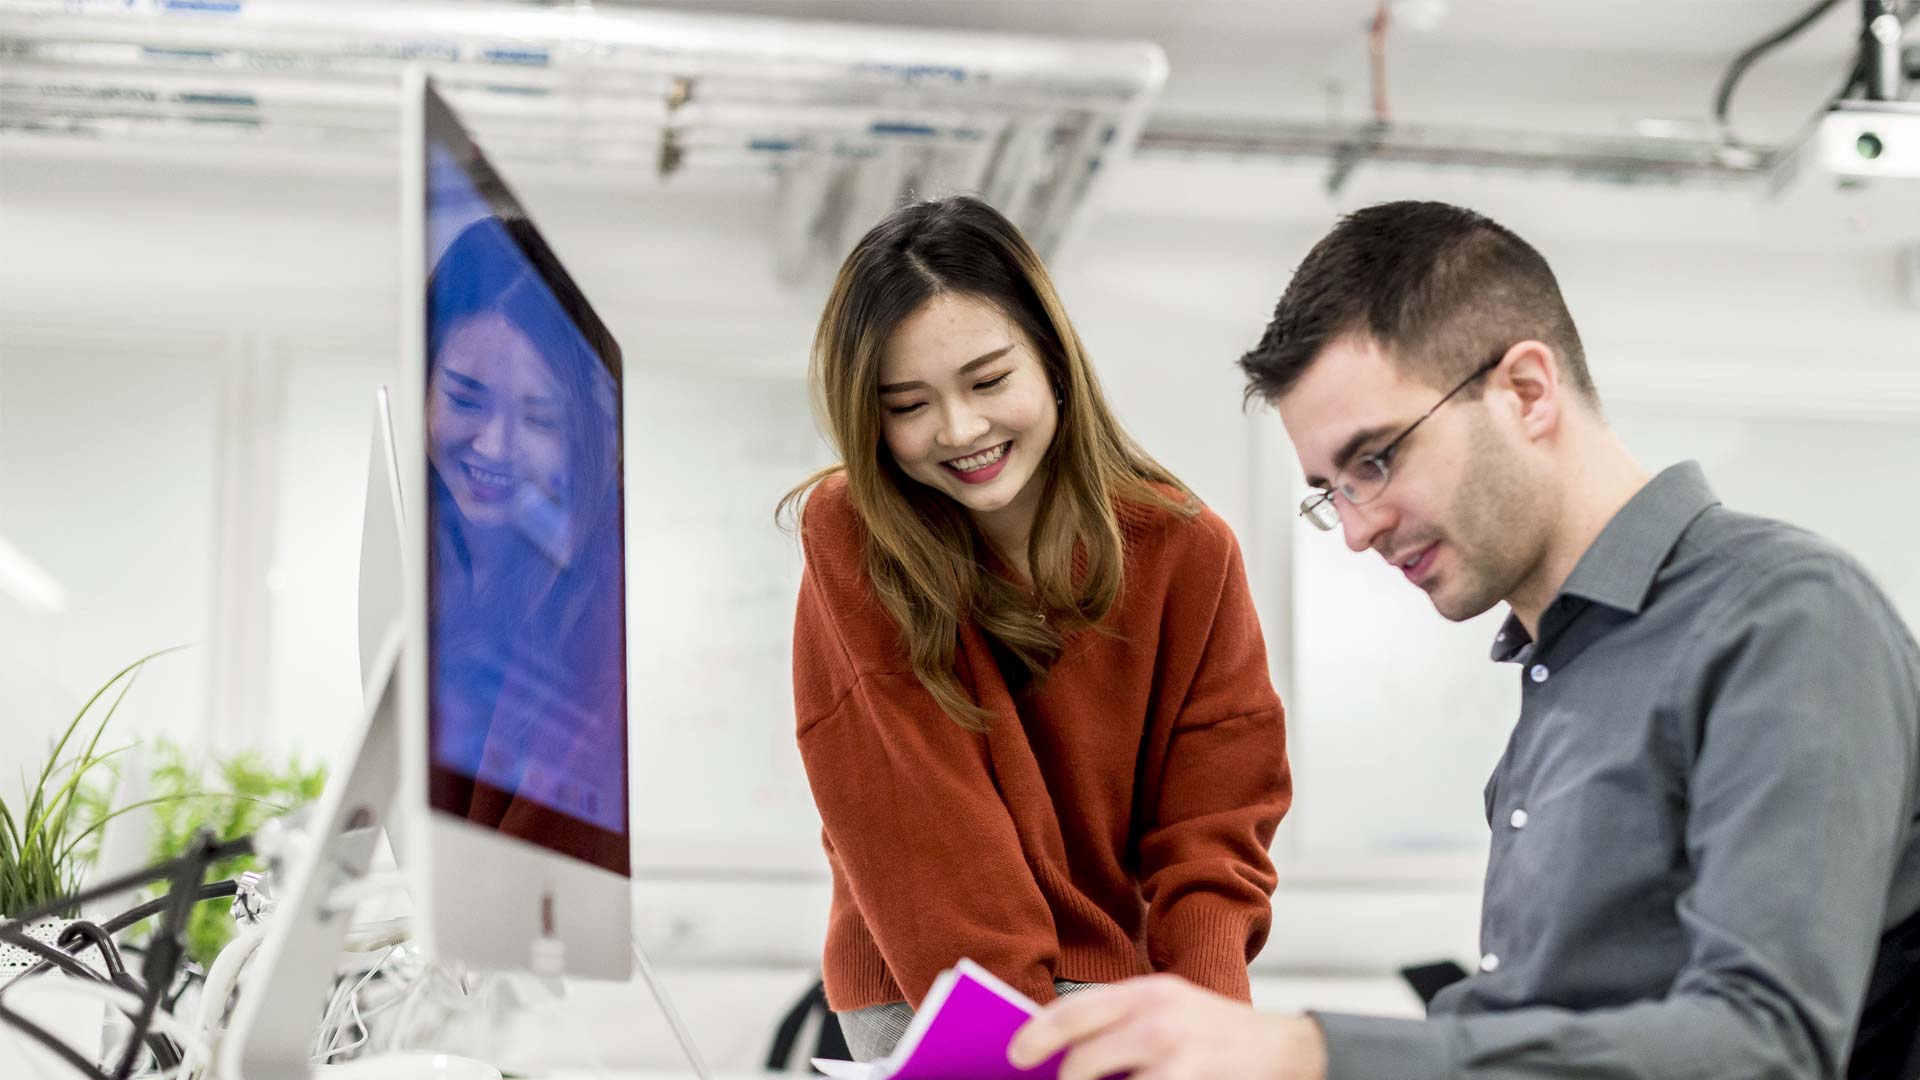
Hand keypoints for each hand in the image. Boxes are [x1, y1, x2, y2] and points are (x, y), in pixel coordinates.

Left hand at [1006, 973, 1326, 1079]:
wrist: (1287, 1051)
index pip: (1075, 1012)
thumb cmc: (1214, 1035)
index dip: (1038, 1035)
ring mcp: (1179, 1054)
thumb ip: (1121, 1026)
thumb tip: (1062, 1058)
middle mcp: (1159, 1018)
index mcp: (1147, 992)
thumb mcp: (1169, 1012)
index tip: (1015, 1055)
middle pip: (1083, 1062)